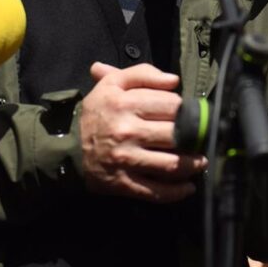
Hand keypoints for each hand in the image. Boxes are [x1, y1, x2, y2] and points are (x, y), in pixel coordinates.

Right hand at [79, 62, 206, 202]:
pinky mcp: (123, 184)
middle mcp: (127, 132)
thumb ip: (143, 74)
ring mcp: (126, 160)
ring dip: (193, 165)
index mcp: (125, 104)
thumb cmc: (97, 113)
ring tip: (200, 162)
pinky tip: (188, 187)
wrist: (66, 148)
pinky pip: (156, 192)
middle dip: (195, 137)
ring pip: (172, 165)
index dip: (185, 109)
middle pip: (176, 134)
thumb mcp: (112, 84)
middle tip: (201, 139)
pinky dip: (177, 192)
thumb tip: (174, 80)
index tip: (189, 114)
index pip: (172, 105)